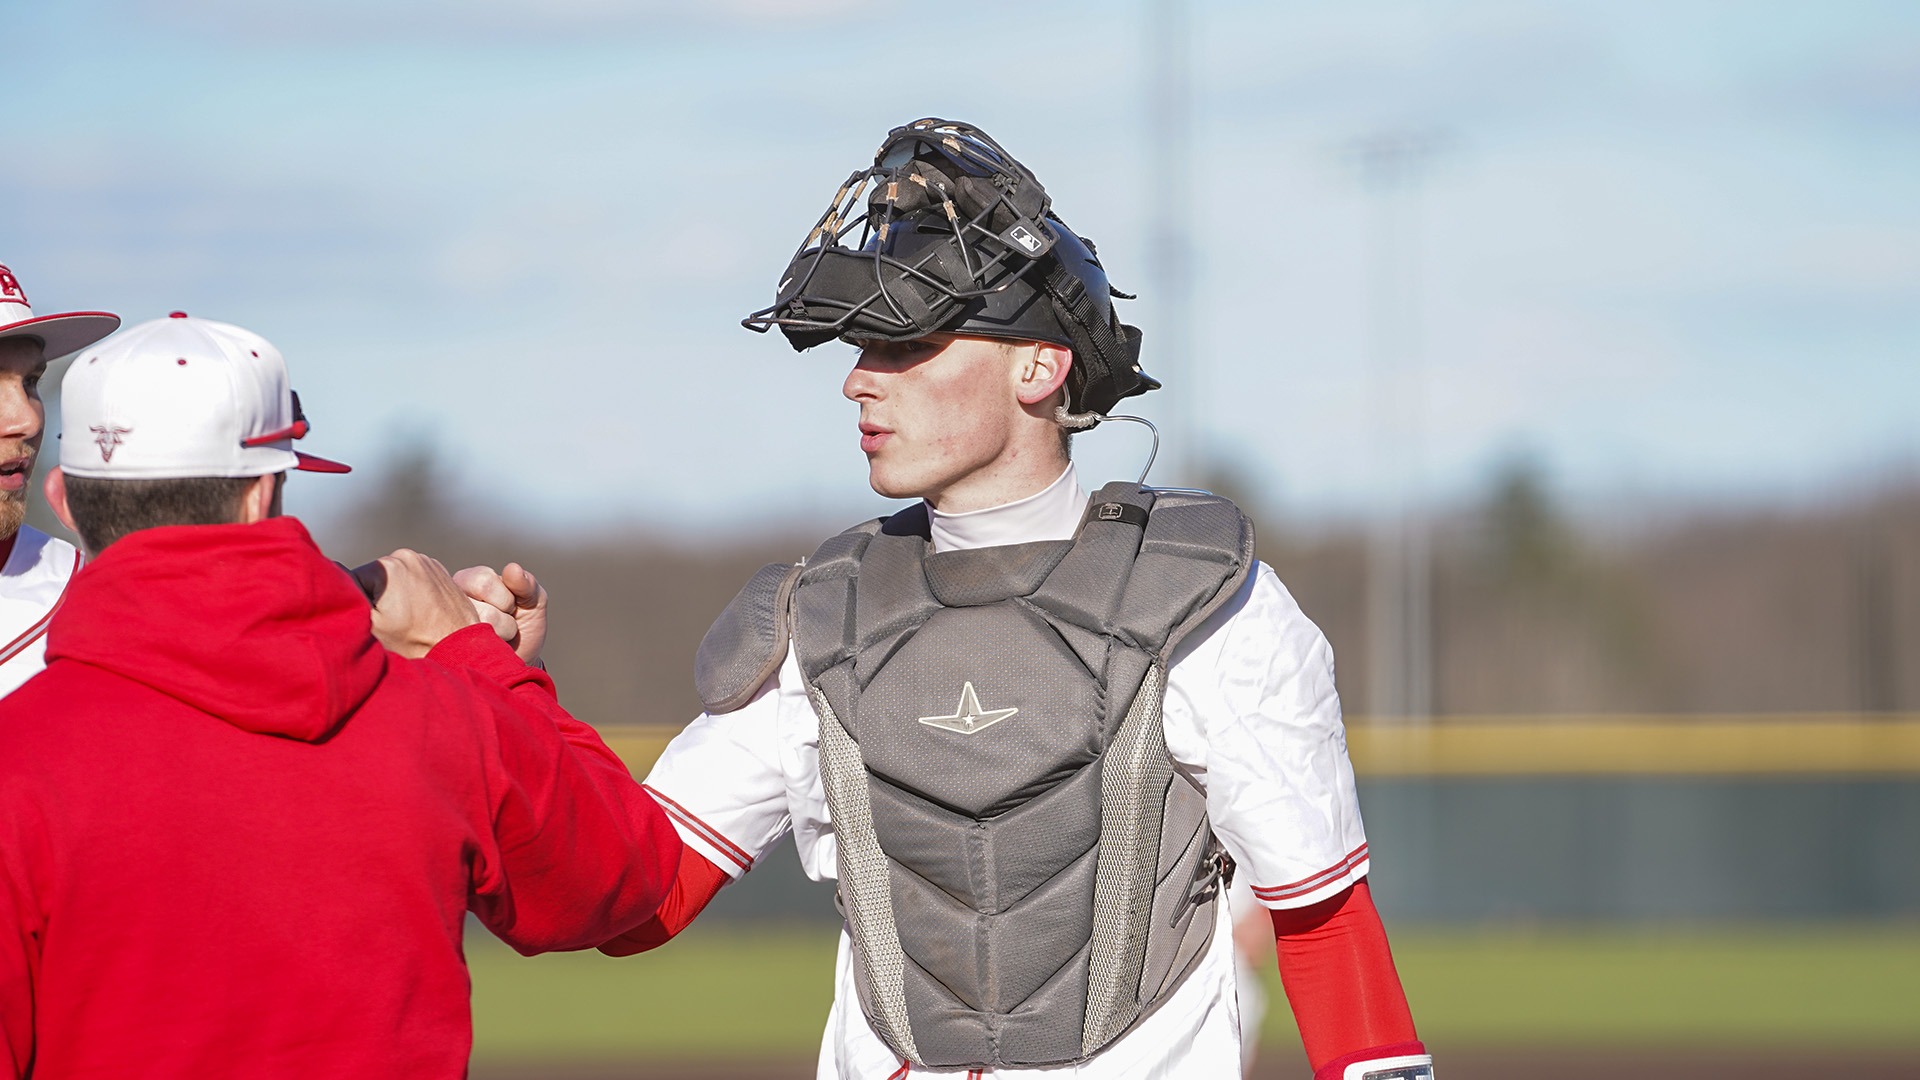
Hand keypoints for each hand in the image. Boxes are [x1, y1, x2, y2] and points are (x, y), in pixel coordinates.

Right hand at [358, 549, 479, 657]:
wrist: (461, 649)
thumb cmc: (413, 643)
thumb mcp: (371, 625)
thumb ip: (348, 598)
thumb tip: (330, 574)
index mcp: (388, 565)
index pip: (351, 580)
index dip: (358, 604)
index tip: (375, 622)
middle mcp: (408, 556)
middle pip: (373, 579)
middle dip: (376, 599)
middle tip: (393, 623)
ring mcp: (427, 561)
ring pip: (392, 580)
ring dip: (394, 597)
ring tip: (409, 620)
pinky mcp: (440, 571)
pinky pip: (413, 581)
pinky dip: (412, 595)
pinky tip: (421, 614)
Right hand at [454, 562, 548, 663]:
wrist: (519, 662)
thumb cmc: (525, 626)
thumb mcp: (534, 601)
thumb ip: (527, 584)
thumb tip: (512, 568)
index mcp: (469, 580)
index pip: (484, 582)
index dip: (506, 600)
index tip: (511, 607)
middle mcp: (449, 600)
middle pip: (480, 608)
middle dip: (503, 621)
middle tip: (502, 624)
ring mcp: (444, 625)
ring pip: (474, 631)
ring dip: (495, 639)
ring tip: (493, 639)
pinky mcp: (445, 649)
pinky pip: (467, 650)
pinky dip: (486, 653)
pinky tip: (484, 651)